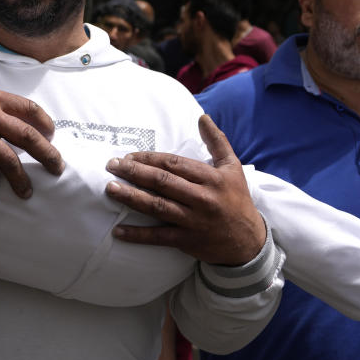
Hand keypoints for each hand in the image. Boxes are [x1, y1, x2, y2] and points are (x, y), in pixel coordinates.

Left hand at [105, 114, 264, 265]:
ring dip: (131, 197)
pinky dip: (138, 234)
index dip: (149, 158)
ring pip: (157, 206)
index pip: (174, 164)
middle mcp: (202, 198)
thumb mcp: (232, 168)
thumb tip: (203, 117)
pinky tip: (118, 231)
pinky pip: (159, 237)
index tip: (129, 156)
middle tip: (112, 165)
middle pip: (162, 182)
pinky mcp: (187, 241)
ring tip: (110, 189)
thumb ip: (217, 141)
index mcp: (211, 178)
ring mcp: (194, 221)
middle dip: (134, 172)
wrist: (249, 242)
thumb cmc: (237, 199)